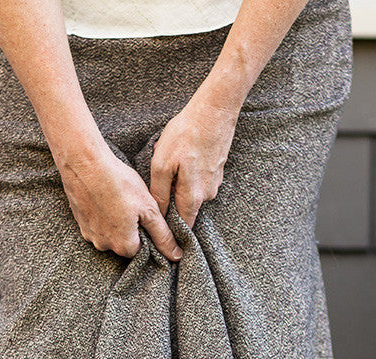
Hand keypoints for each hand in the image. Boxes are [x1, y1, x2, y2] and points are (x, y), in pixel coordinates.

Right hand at [57, 142, 182, 261]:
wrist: (84, 164)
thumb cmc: (119, 183)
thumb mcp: (148, 209)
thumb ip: (162, 235)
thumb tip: (175, 255)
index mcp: (123, 246)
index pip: (141, 250)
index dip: (146, 233)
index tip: (145, 216)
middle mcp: (103, 245)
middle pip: (124, 243)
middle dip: (130, 228)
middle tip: (131, 205)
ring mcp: (88, 235)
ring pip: (109, 234)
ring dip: (115, 222)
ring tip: (117, 200)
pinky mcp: (79, 223)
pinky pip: (95, 225)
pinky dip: (101, 215)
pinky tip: (105, 199)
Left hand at [149, 93, 239, 227]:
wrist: (215, 110)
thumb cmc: (185, 135)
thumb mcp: (162, 164)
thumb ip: (159, 194)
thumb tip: (158, 215)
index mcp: (192, 198)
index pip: (182, 227)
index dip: (170, 230)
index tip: (159, 228)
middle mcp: (207, 195)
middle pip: (185, 210)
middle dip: (172, 202)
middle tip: (161, 183)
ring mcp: (215, 184)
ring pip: (192, 194)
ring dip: (181, 186)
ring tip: (174, 165)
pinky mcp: (218, 171)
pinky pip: (200, 181)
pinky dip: (190, 174)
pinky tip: (185, 158)